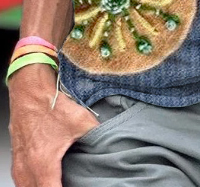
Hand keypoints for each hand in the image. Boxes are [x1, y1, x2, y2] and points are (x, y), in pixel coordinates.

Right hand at [8, 63, 99, 186]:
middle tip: (71, 184)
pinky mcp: (17, 159)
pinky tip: (44, 178)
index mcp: (43, 165)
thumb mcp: (81, 121)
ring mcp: (19, 166)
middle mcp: (27, 169)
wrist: (29, 91)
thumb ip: (97, 134)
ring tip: (59, 181)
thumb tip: (112, 140)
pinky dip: (33, 184)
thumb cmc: (50, 105)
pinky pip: (22, 181)